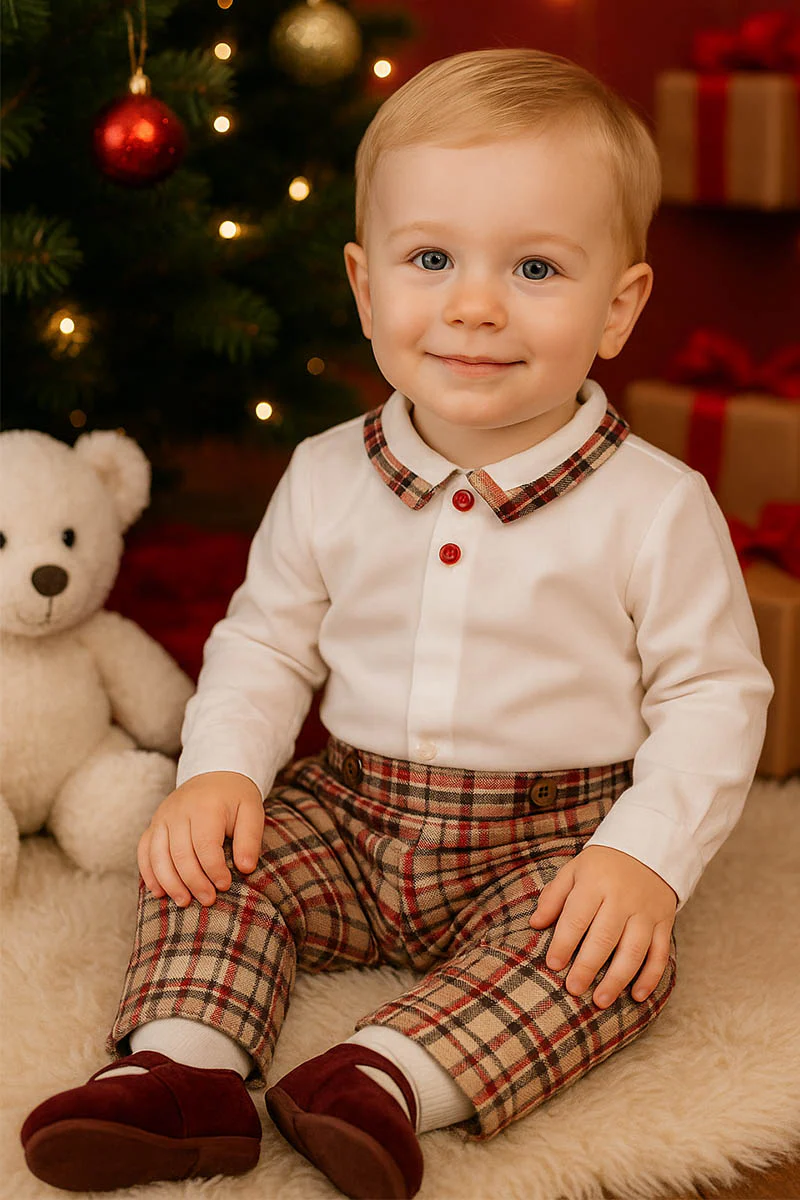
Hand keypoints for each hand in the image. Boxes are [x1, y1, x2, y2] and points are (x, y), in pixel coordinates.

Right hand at [137, 771, 263, 908]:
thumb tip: (246, 868)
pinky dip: (149, 873)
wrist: (215, 773)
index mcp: (205, 807)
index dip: (214, 870)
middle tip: (208, 900)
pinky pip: (144, 851)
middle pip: (180, 854)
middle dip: (193, 882)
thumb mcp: (252, 812)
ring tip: (184, 902)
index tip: (225, 885)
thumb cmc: (236, 798)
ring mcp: (162, 817)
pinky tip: (158, 892)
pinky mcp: (153, 824)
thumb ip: (250, 839)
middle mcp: (178, 811)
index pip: (205, 845)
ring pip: (158, 856)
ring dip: (170, 883)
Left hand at [528, 845, 676, 1008]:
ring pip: (634, 950)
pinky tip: (638, 996)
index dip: (564, 942)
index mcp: (595, 883)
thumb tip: (535, 924)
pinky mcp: (664, 922)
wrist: (649, 848)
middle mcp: (622, 899)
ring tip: (600, 1000)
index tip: (553, 965)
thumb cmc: (602, 865)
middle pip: (604, 937)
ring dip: (618, 978)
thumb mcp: (574, 871)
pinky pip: (660, 953)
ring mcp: (646, 912)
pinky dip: (651, 977)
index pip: (577, 917)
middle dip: (588, 966)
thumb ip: (554, 897)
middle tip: (573, 989)